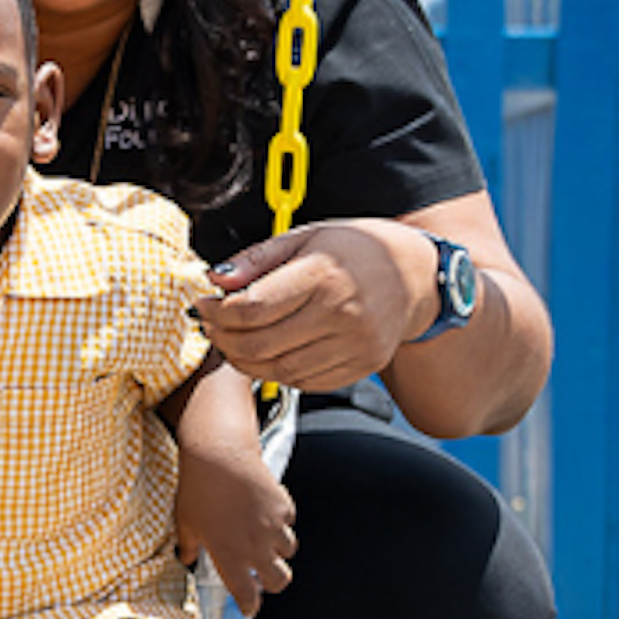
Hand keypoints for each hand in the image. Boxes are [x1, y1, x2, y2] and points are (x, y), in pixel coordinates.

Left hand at [176, 434, 296, 616]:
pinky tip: (264, 511)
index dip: (250, 606)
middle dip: (273, 581)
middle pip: (280, 580)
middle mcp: (255, 547)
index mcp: (229, 557)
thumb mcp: (184, 523)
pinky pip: (289, 522)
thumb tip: (186, 559)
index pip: (247, 595)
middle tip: (262, 574)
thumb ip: (187, 546)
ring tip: (262, 537)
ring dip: (278, 549)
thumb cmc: (197, 490)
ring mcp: (273, 527)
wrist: (218, 456)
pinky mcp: (283, 507)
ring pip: (289, 551)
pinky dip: (281, 521)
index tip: (248, 607)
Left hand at [198, 222, 420, 393]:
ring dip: (244, 360)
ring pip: (278, 370)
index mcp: (325, 275)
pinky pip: (303, 381)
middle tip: (211, 326)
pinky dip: (275, 371)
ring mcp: (355, 346)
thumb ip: (258, 259)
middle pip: (260, 344)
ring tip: (233, 340)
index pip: (253, 308)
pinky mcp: (361, 367)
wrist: (415, 276)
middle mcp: (343, 314)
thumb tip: (214, 279)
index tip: (204, 304)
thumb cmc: (354, 250)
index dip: (218, 312)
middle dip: (223, 339)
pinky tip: (267, 352)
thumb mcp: (305, 237)